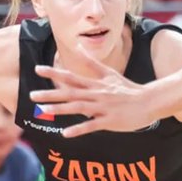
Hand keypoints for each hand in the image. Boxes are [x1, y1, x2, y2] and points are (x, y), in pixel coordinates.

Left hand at [31, 58, 162, 135]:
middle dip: (51, 93)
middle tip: (32, 95)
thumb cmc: (128, 89)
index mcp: (95, 84)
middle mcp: (96, 94)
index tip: (37, 69)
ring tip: (43, 110)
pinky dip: (78, 129)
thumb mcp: (109, 74)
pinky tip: (65, 133)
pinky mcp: (110, 121)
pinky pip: (91, 126)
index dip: (54, 73)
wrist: (149, 101)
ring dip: (60, 109)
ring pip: (78, 108)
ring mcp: (103, 108)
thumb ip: (92, 62)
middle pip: (70, 93)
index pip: (71, 77)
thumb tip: (79, 47)